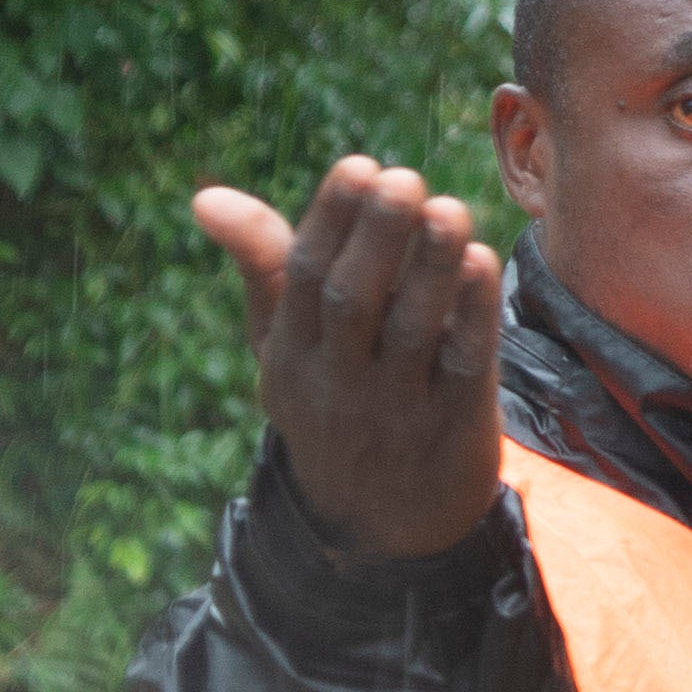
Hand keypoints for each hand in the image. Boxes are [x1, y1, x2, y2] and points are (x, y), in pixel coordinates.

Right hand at [191, 156, 512, 562]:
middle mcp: (338, 380)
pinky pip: (463, 367)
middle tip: (403, 177)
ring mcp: (396, 407)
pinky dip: (474, 316)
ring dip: (431, 267)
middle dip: (376, 237)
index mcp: (291, 353)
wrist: (382, 528)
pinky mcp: (454, 427)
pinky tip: (484, 265)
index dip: (329, 220)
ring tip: (450, 208)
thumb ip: (262, 267)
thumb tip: (206, 196)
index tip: (358, 164)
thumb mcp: (286, 347)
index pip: (301, 277)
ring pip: (411, 331)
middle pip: (351, 301)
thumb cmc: (333, 403)